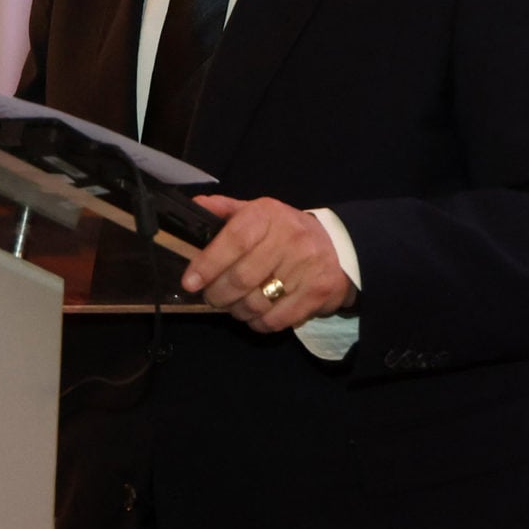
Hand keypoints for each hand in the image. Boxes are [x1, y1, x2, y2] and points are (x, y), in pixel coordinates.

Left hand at [183, 195, 356, 333]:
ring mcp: (307, 266)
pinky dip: (258, 323)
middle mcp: (291, 237)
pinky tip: (256, 315)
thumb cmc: (285, 232)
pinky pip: (276, 320)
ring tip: (234, 305)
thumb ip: (226, 210)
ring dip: (237, 311)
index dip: (208, 264)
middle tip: (212, 298)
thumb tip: (195, 204)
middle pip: (242, 278)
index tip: (190, 282)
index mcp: (268, 214)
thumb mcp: (257, 213)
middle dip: (218, 294)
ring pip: (257, 303)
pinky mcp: (318, 292)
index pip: (234, 240)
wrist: (338, 248)